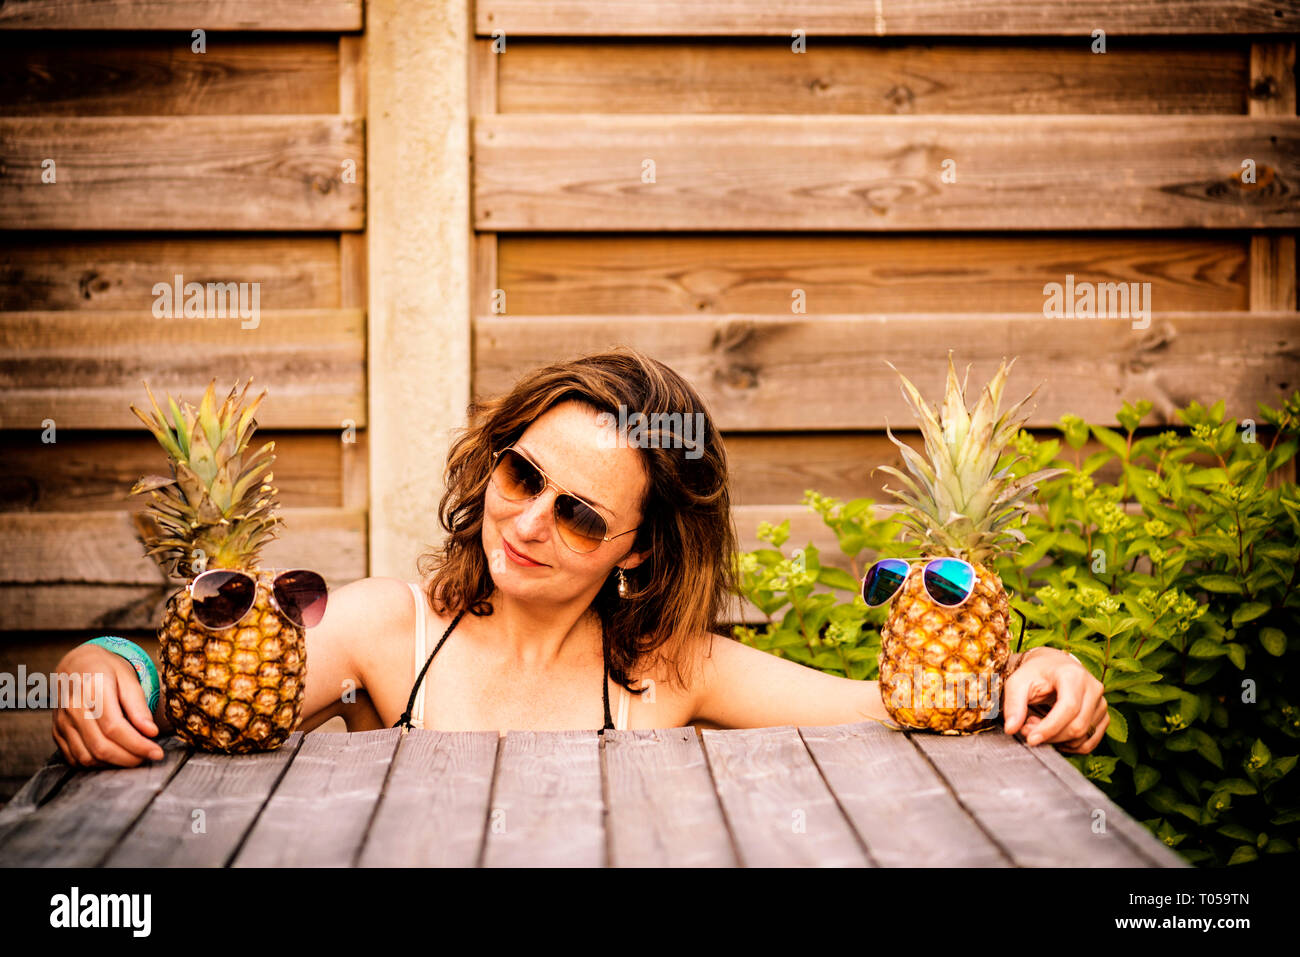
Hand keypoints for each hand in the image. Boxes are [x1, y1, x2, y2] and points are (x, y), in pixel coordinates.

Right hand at [51, 644, 165, 767]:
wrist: (75, 665)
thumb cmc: (107, 670)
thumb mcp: (128, 678)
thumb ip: (138, 705)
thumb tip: (151, 732)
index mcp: (92, 689)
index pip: (114, 727)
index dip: (137, 744)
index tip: (157, 752)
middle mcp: (73, 708)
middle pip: (101, 746)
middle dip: (129, 758)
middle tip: (150, 757)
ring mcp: (62, 722)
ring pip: (87, 757)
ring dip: (114, 763)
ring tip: (135, 757)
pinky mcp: (57, 733)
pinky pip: (75, 758)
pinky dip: (97, 764)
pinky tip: (115, 757)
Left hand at [1002, 647, 1107, 753]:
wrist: (1053, 666)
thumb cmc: (1035, 673)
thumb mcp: (1018, 682)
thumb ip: (1013, 704)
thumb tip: (1011, 729)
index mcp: (1073, 675)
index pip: (1068, 708)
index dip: (1050, 728)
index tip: (1031, 739)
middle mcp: (1093, 688)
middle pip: (1077, 726)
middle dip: (1051, 735)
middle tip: (1028, 729)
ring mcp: (1101, 703)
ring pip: (1083, 736)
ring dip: (1057, 740)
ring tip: (1038, 725)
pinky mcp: (1103, 716)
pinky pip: (1089, 742)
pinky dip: (1069, 745)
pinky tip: (1053, 733)